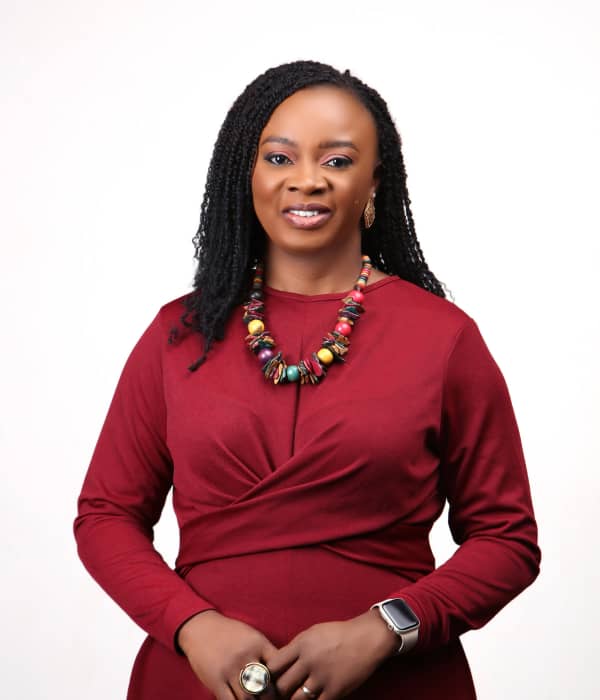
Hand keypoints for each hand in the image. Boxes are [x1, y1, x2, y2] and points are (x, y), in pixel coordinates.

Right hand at [177, 610, 279, 699]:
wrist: (201, 628)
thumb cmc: (230, 633)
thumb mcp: (251, 636)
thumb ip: (266, 652)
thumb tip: (283, 672)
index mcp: (258, 643)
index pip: (279, 666)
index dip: (284, 681)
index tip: (285, 689)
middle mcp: (246, 656)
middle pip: (266, 687)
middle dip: (270, 698)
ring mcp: (230, 669)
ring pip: (248, 699)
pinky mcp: (215, 680)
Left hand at [265, 609, 398, 699]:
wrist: (366, 638)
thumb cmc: (339, 633)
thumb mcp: (313, 632)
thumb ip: (296, 647)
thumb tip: (281, 663)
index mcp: (301, 644)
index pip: (274, 665)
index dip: (269, 675)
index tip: (271, 678)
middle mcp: (309, 661)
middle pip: (282, 685)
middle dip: (280, 691)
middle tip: (282, 692)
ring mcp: (322, 677)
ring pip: (296, 699)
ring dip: (294, 699)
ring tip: (296, 696)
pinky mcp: (335, 690)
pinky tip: (314, 698)